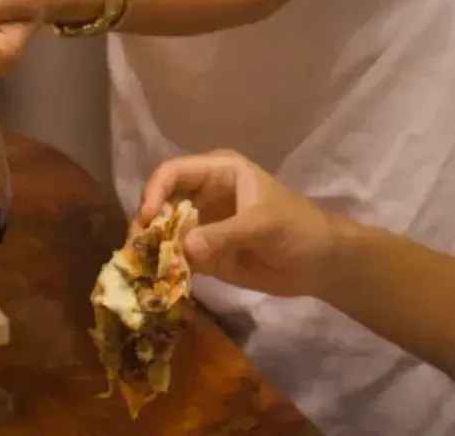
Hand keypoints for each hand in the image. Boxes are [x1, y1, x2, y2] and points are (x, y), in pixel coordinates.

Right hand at [136, 151, 339, 299]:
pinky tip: (154, 283)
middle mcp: (203, 195)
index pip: (173, 172)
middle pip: (160, 203)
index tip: (148, 219)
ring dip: (149, 249)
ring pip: (163, 233)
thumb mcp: (264, 225)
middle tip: (135, 250)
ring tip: (139, 269)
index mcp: (218, 172)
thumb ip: (225, 234)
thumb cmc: (297, 228)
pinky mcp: (204, 255)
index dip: (155, 192)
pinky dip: (163, 269)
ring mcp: (202, 226)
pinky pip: (175, 259)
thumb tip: (184, 247)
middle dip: (145, 224)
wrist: (319, 263)